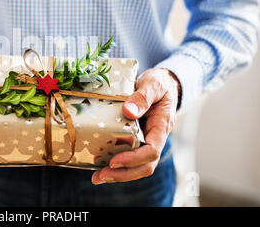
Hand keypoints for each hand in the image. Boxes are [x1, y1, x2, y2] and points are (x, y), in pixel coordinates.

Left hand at [91, 68, 179, 183]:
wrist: (162, 83)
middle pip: (144, 165)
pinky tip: (98, 163)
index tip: (115, 161)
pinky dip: (114, 163)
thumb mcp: (154, 84)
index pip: (151, 151)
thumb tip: (128, 111)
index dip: (133, 159)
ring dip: (117, 174)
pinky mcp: (134, 138)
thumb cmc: (160, 83)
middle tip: (101, 176)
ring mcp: (144, 140)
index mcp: (161, 127)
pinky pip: (127, 155)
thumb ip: (143, 97)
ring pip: (136, 165)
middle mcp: (154, 138)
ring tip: (97, 177)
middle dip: (123, 174)